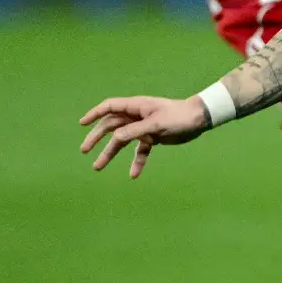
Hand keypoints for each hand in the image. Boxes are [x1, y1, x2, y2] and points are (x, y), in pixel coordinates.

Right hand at [79, 96, 210, 177]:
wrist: (199, 120)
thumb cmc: (178, 116)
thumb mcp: (156, 124)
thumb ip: (135, 131)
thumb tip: (114, 138)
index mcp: (136, 107)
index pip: (110, 107)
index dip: (94, 114)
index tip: (82, 124)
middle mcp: (136, 116)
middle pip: (110, 126)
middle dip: (96, 138)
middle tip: (84, 150)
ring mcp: (143, 128)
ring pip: (122, 141)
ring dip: (110, 153)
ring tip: (97, 167)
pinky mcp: (152, 138)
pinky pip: (140, 151)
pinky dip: (136, 162)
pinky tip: (133, 174)